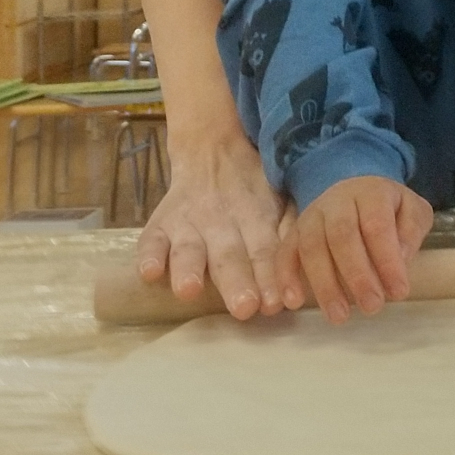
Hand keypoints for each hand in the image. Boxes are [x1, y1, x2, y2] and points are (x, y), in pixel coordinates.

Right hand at [135, 130, 289, 320]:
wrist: (212, 147)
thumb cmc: (255, 187)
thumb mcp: (280, 199)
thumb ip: (290, 228)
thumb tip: (305, 268)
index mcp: (255, 219)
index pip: (265, 251)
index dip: (271, 277)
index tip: (277, 304)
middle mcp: (221, 223)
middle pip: (229, 256)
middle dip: (236, 282)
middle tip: (244, 307)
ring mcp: (188, 223)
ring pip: (188, 249)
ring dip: (189, 269)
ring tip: (189, 290)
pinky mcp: (161, 223)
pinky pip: (151, 239)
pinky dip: (149, 255)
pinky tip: (149, 273)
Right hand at [279, 176, 431, 324]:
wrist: (355, 191)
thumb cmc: (389, 210)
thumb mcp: (413, 211)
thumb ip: (411, 231)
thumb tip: (400, 257)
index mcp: (371, 193)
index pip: (377, 225)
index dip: (387, 260)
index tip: (399, 292)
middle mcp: (338, 201)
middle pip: (341, 235)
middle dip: (357, 275)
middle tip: (372, 307)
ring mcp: (313, 216)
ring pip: (312, 247)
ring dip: (324, 284)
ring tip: (339, 316)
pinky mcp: (295, 233)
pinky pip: (285, 252)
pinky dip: (286, 277)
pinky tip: (293, 302)